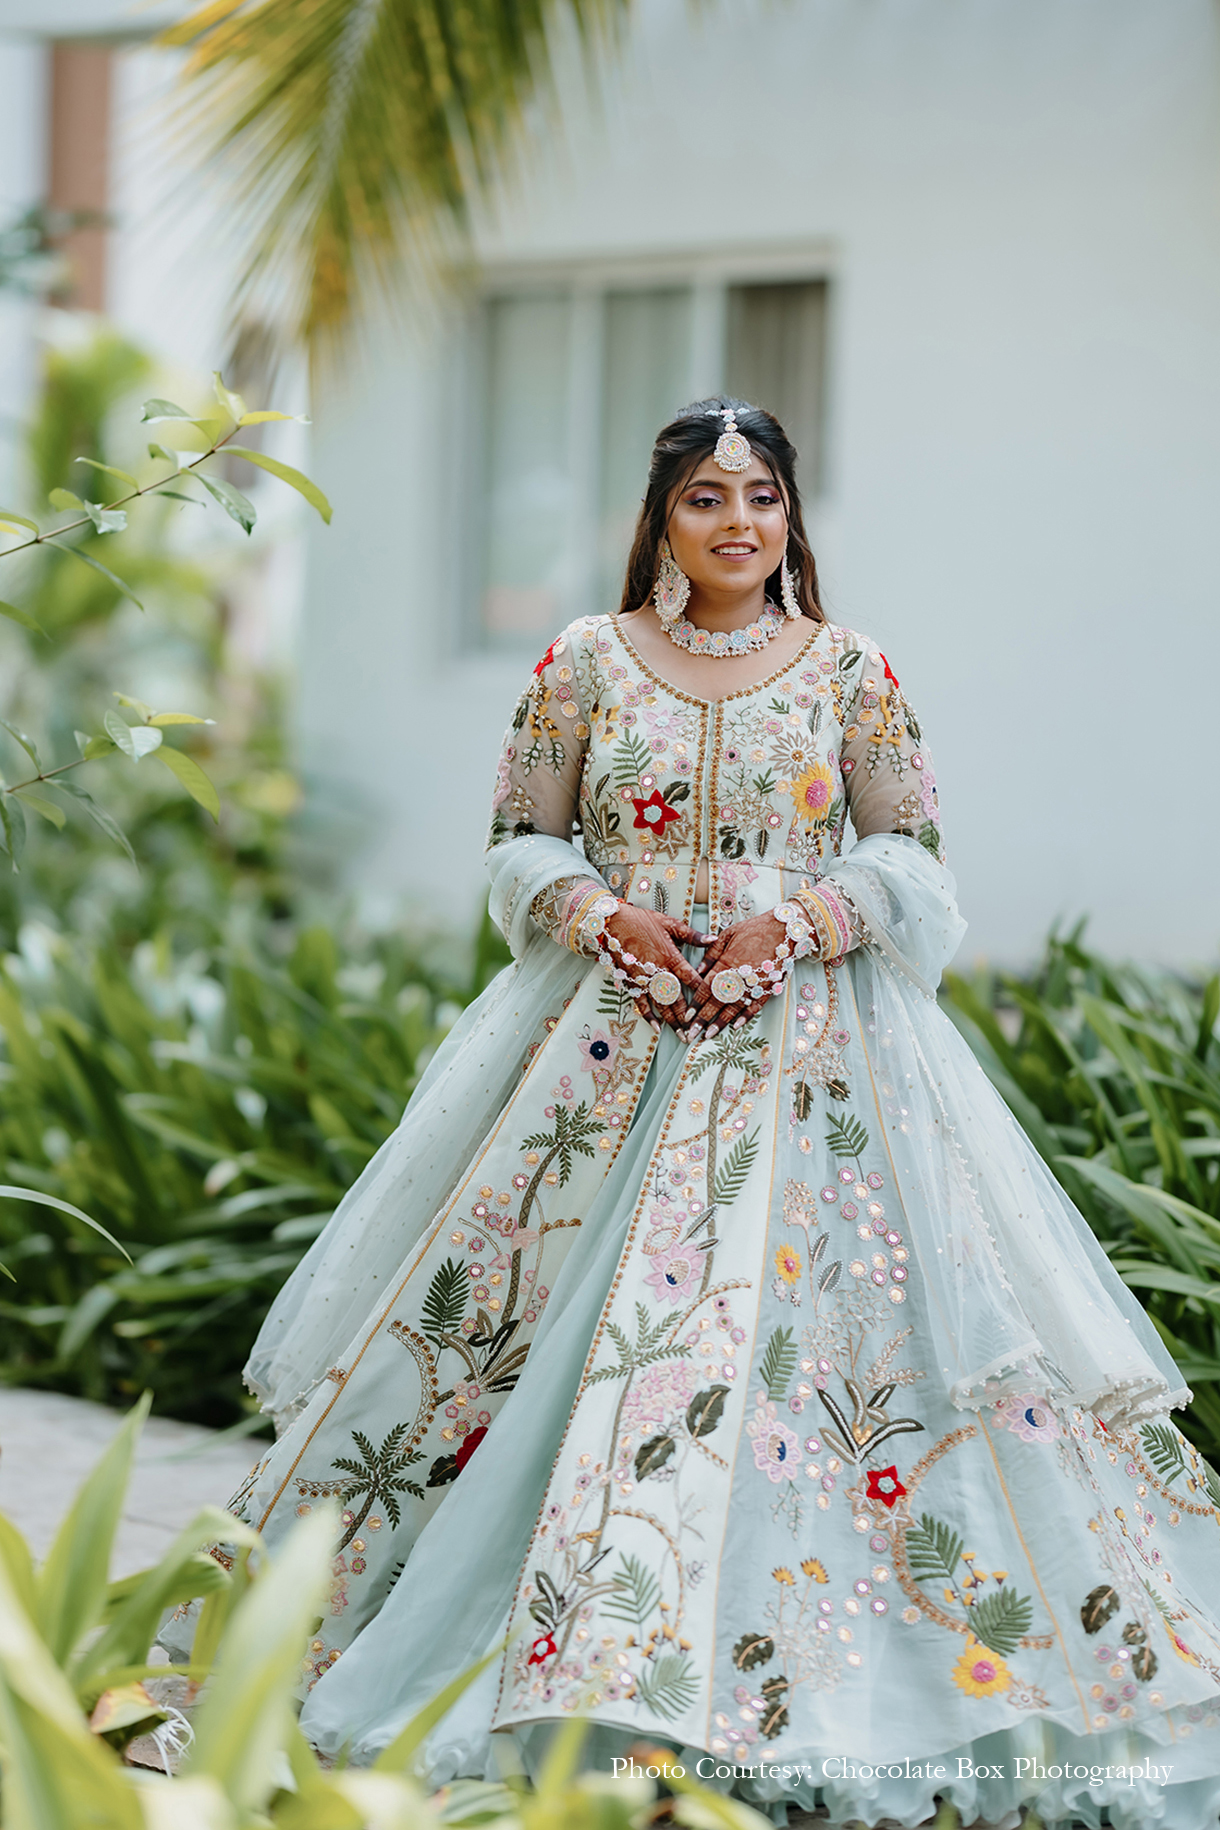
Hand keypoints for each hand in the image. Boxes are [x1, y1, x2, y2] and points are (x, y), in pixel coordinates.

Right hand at [601, 904, 708, 1031]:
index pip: (691, 979)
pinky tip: (656, 1028)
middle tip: (697, 1032)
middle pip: (677, 999)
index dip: (702, 993)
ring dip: (672, 1022)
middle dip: (687, 1017)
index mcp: (671, 957)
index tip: (712, 1005)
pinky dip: (648, 1016)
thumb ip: (692, 935)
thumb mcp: (670, 923)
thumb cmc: (642, 920)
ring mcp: (644, 979)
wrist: (612, 923)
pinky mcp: (632, 982)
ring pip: (661, 1005)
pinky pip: (641, 1003)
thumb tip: (714, 938)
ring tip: (682, 1036)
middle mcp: (658, 972)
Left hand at [688, 911, 792, 1039]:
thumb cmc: (753, 930)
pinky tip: (736, 1026)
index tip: (687, 1017)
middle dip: (703, 1020)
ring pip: (734, 1008)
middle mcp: (739, 977)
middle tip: (692, 1034)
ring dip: (721, 1023)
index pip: (706, 988)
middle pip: (717, 1002)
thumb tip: (697, 970)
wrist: (784, 929)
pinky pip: (756, 1005)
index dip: (695, 1004)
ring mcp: (754, 984)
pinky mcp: (769, 987)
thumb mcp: (727, 935)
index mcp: (726, 963)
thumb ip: (711, 953)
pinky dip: (746, 1016)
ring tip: (709, 1035)